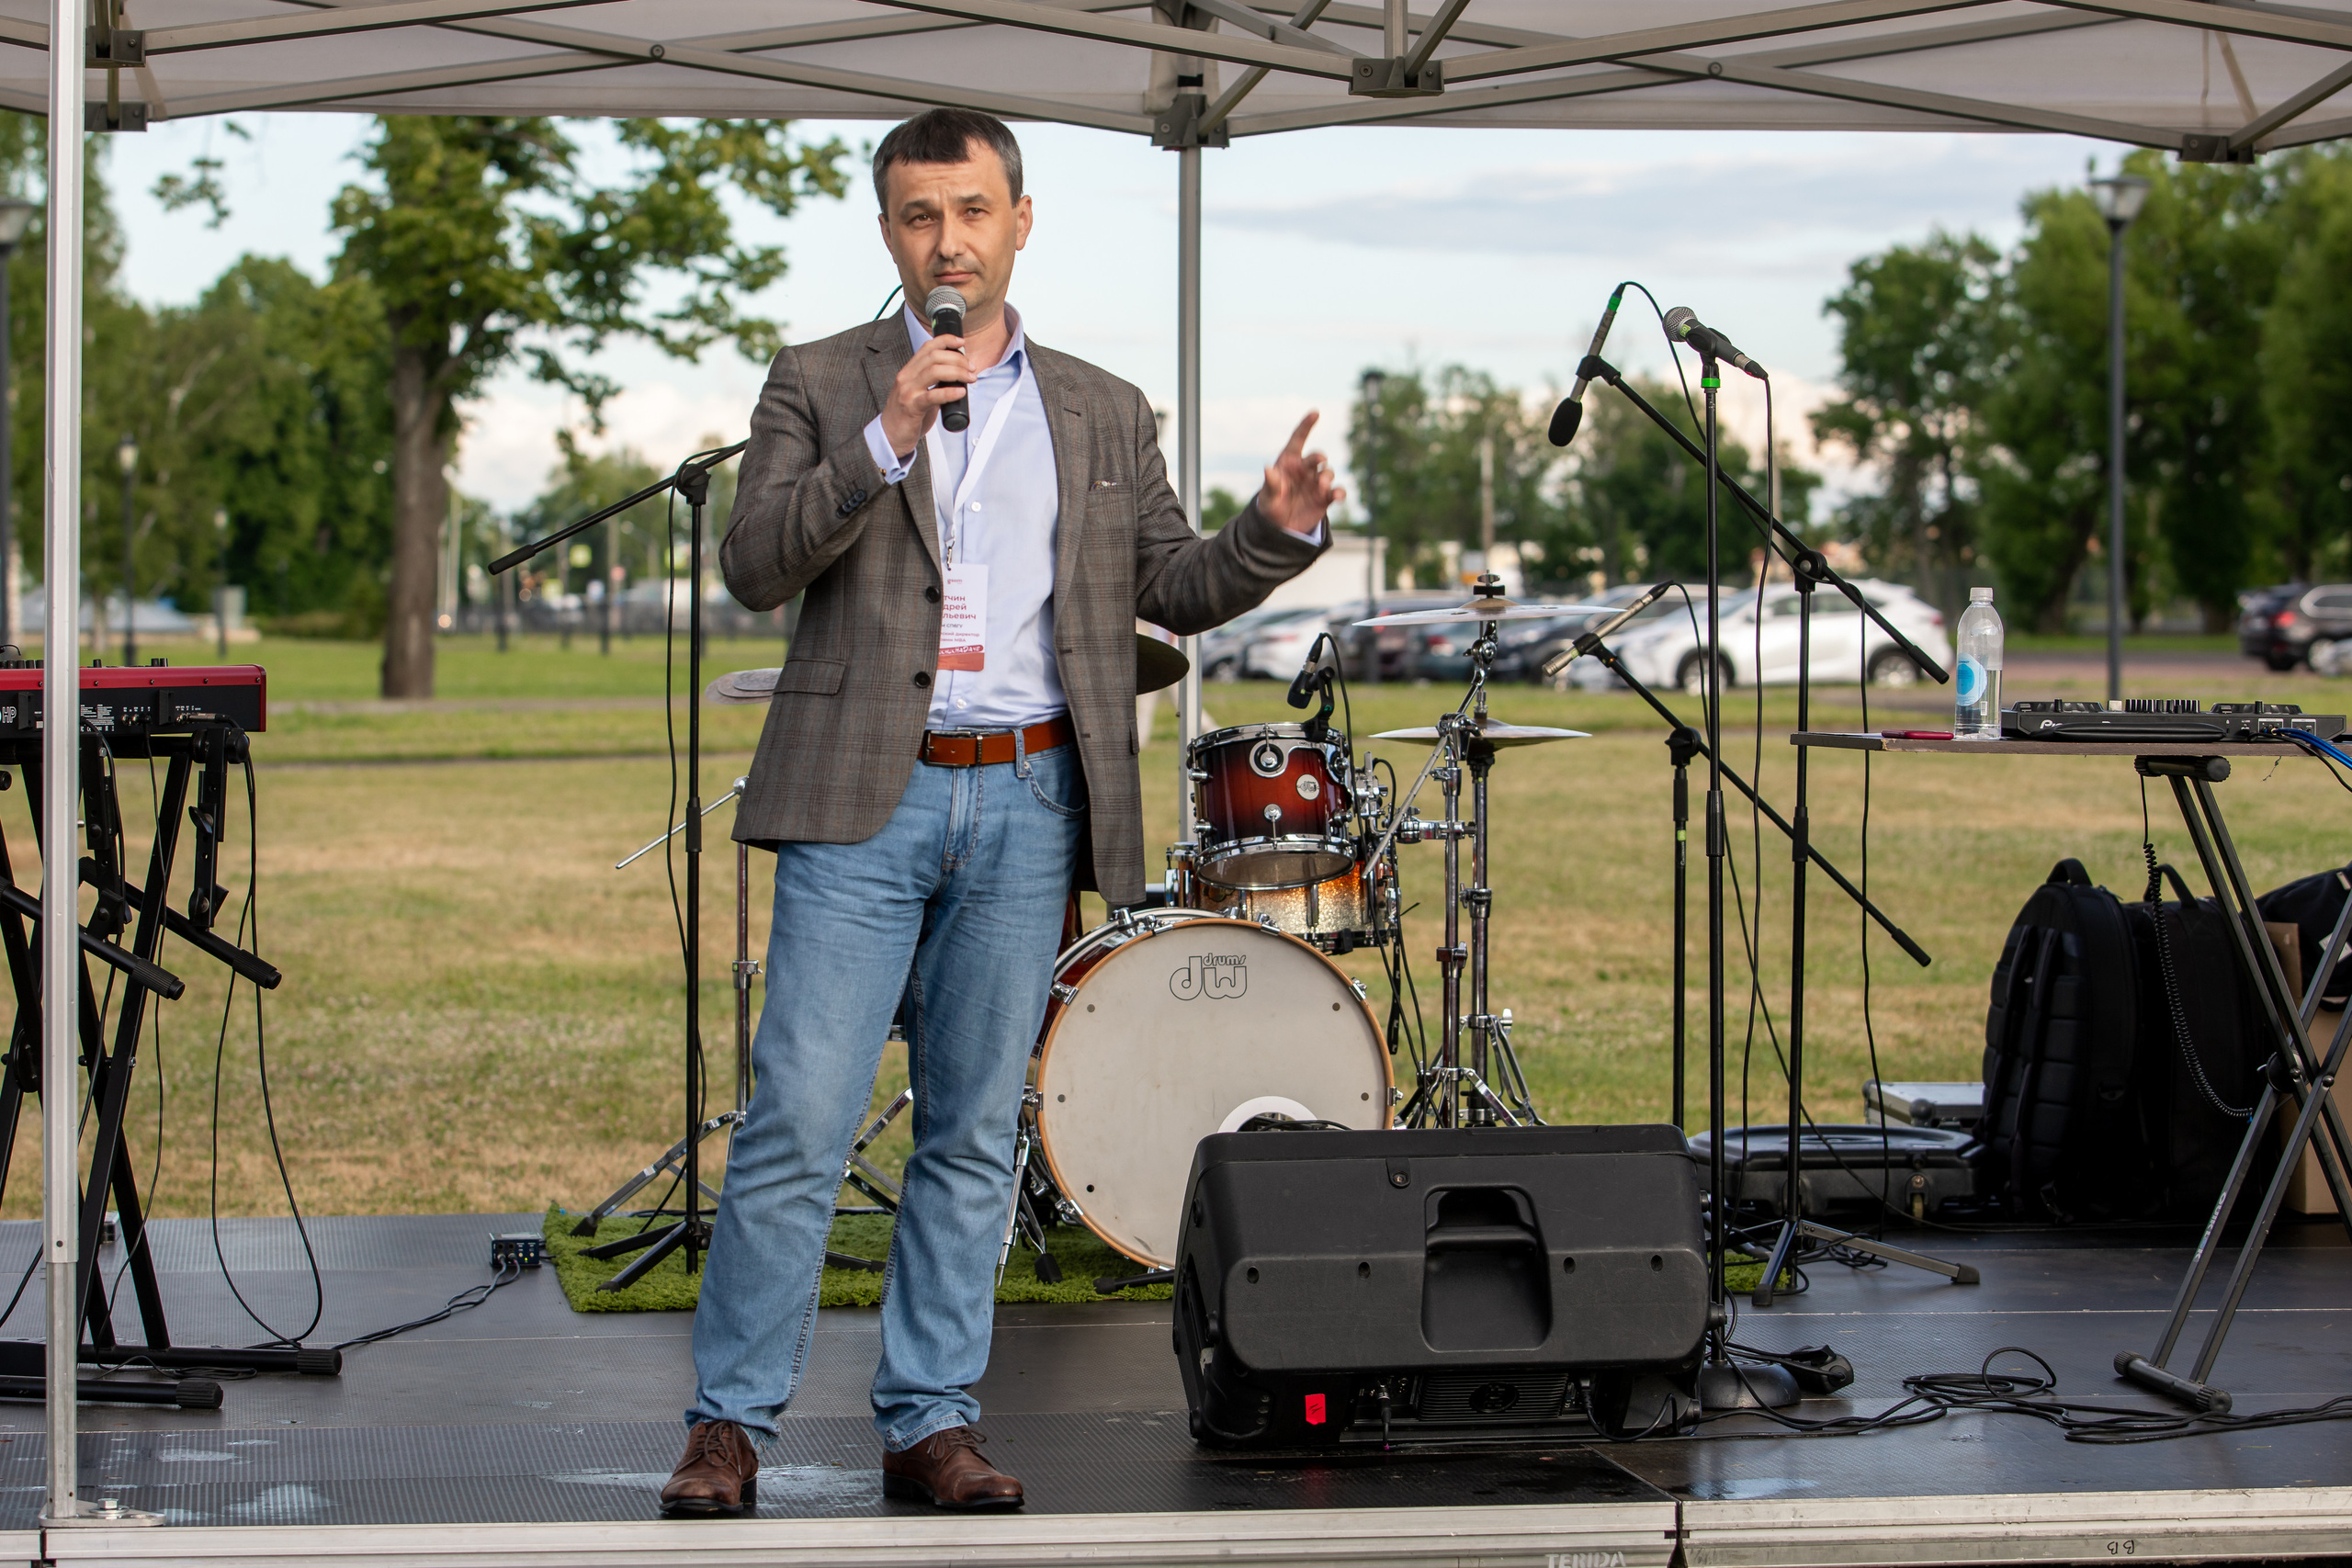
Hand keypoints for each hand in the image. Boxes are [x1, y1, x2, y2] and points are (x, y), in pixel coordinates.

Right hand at [879, 337, 971, 457]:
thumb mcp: (918, 392)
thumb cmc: (906, 415)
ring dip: (957, 372)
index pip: (927, 347)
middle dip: (957, 359)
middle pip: (935, 357)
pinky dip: (949, 392)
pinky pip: (932, 396)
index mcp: (909, 371)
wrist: (890, 435)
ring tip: (970, 378)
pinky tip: (960, 392)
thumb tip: (957, 376)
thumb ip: (933, 383)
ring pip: (935, 371)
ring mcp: (908, 391)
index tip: (961, 343)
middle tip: (971, 368)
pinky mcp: (912, 407)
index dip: (946, 341)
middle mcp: (907, 377)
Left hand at [1257, 412, 1343, 536]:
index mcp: (1289, 462)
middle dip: (1319, 458)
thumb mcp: (1268, 497)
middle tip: (1319, 461)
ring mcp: (1316, 482)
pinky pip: (1337, 491)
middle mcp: (1305, 469)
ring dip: (1327, 476)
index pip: (1298, 439)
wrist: (1280, 528)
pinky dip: (1339, 493)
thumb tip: (1268, 468)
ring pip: (1328, 472)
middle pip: (1316, 457)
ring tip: (1322, 486)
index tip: (1315, 413)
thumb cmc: (1271, 506)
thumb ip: (1270, 483)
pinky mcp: (1325, 498)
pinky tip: (1337, 497)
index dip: (1306, 425)